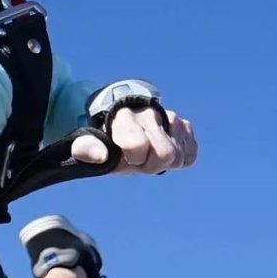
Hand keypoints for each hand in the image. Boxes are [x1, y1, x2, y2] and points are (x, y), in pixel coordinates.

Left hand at [70, 106, 196, 175]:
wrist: (124, 122)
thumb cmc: (107, 138)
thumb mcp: (89, 144)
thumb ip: (86, 149)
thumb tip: (101, 155)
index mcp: (124, 116)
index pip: (139, 144)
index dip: (134, 157)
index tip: (126, 155)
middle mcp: (150, 113)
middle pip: (166, 155)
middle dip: (152, 164)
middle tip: (139, 158)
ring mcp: (171, 117)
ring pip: (179, 156)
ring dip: (164, 162)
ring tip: (149, 152)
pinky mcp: (185, 126)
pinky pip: (190, 155)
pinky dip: (178, 158)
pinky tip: (163, 149)